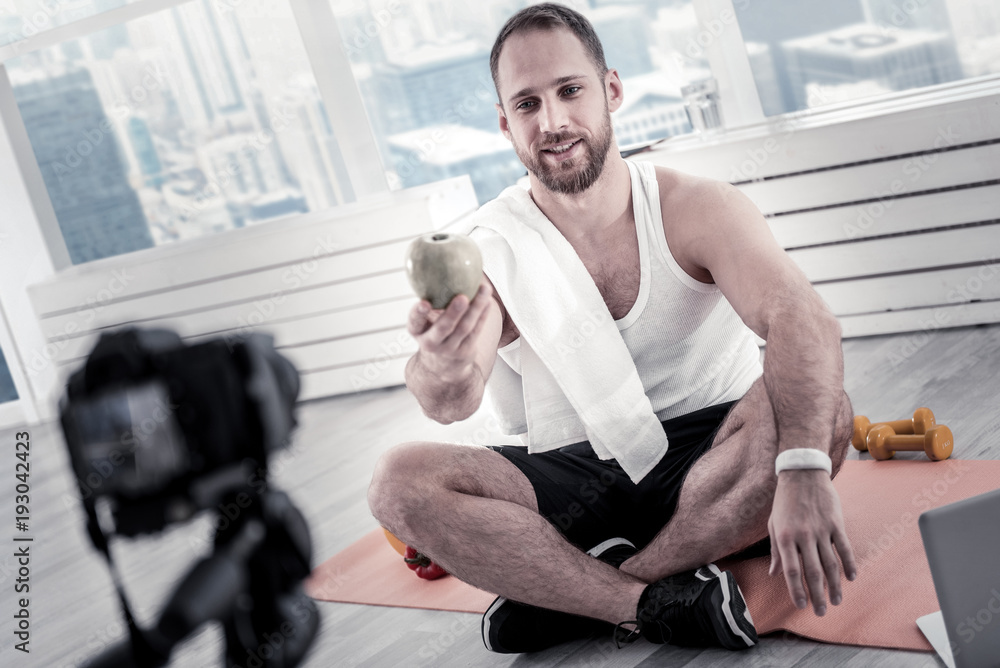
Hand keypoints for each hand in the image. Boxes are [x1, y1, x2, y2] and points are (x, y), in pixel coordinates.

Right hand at [407, 278, 492, 381]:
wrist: (442, 366)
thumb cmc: (432, 332)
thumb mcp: (424, 321)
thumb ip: (428, 300)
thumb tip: (435, 261)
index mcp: (418, 332)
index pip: (415, 322)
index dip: (418, 313)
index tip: (424, 303)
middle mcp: (431, 342)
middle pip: (443, 328)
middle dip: (453, 313)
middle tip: (462, 298)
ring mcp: (450, 349)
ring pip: (465, 328)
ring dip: (476, 308)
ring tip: (483, 290)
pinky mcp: (466, 350)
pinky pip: (476, 330)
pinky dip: (482, 313)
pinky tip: (487, 300)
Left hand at [767, 469, 856, 615]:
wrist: (801, 474)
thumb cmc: (784, 501)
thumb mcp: (774, 524)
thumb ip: (776, 550)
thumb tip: (774, 573)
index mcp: (784, 536)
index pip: (792, 570)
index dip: (796, 590)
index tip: (801, 605)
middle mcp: (803, 535)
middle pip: (812, 571)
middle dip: (817, 595)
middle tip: (820, 611)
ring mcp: (821, 529)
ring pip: (830, 563)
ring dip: (834, 585)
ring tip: (836, 601)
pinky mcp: (836, 523)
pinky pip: (844, 547)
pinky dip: (849, 564)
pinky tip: (851, 578)